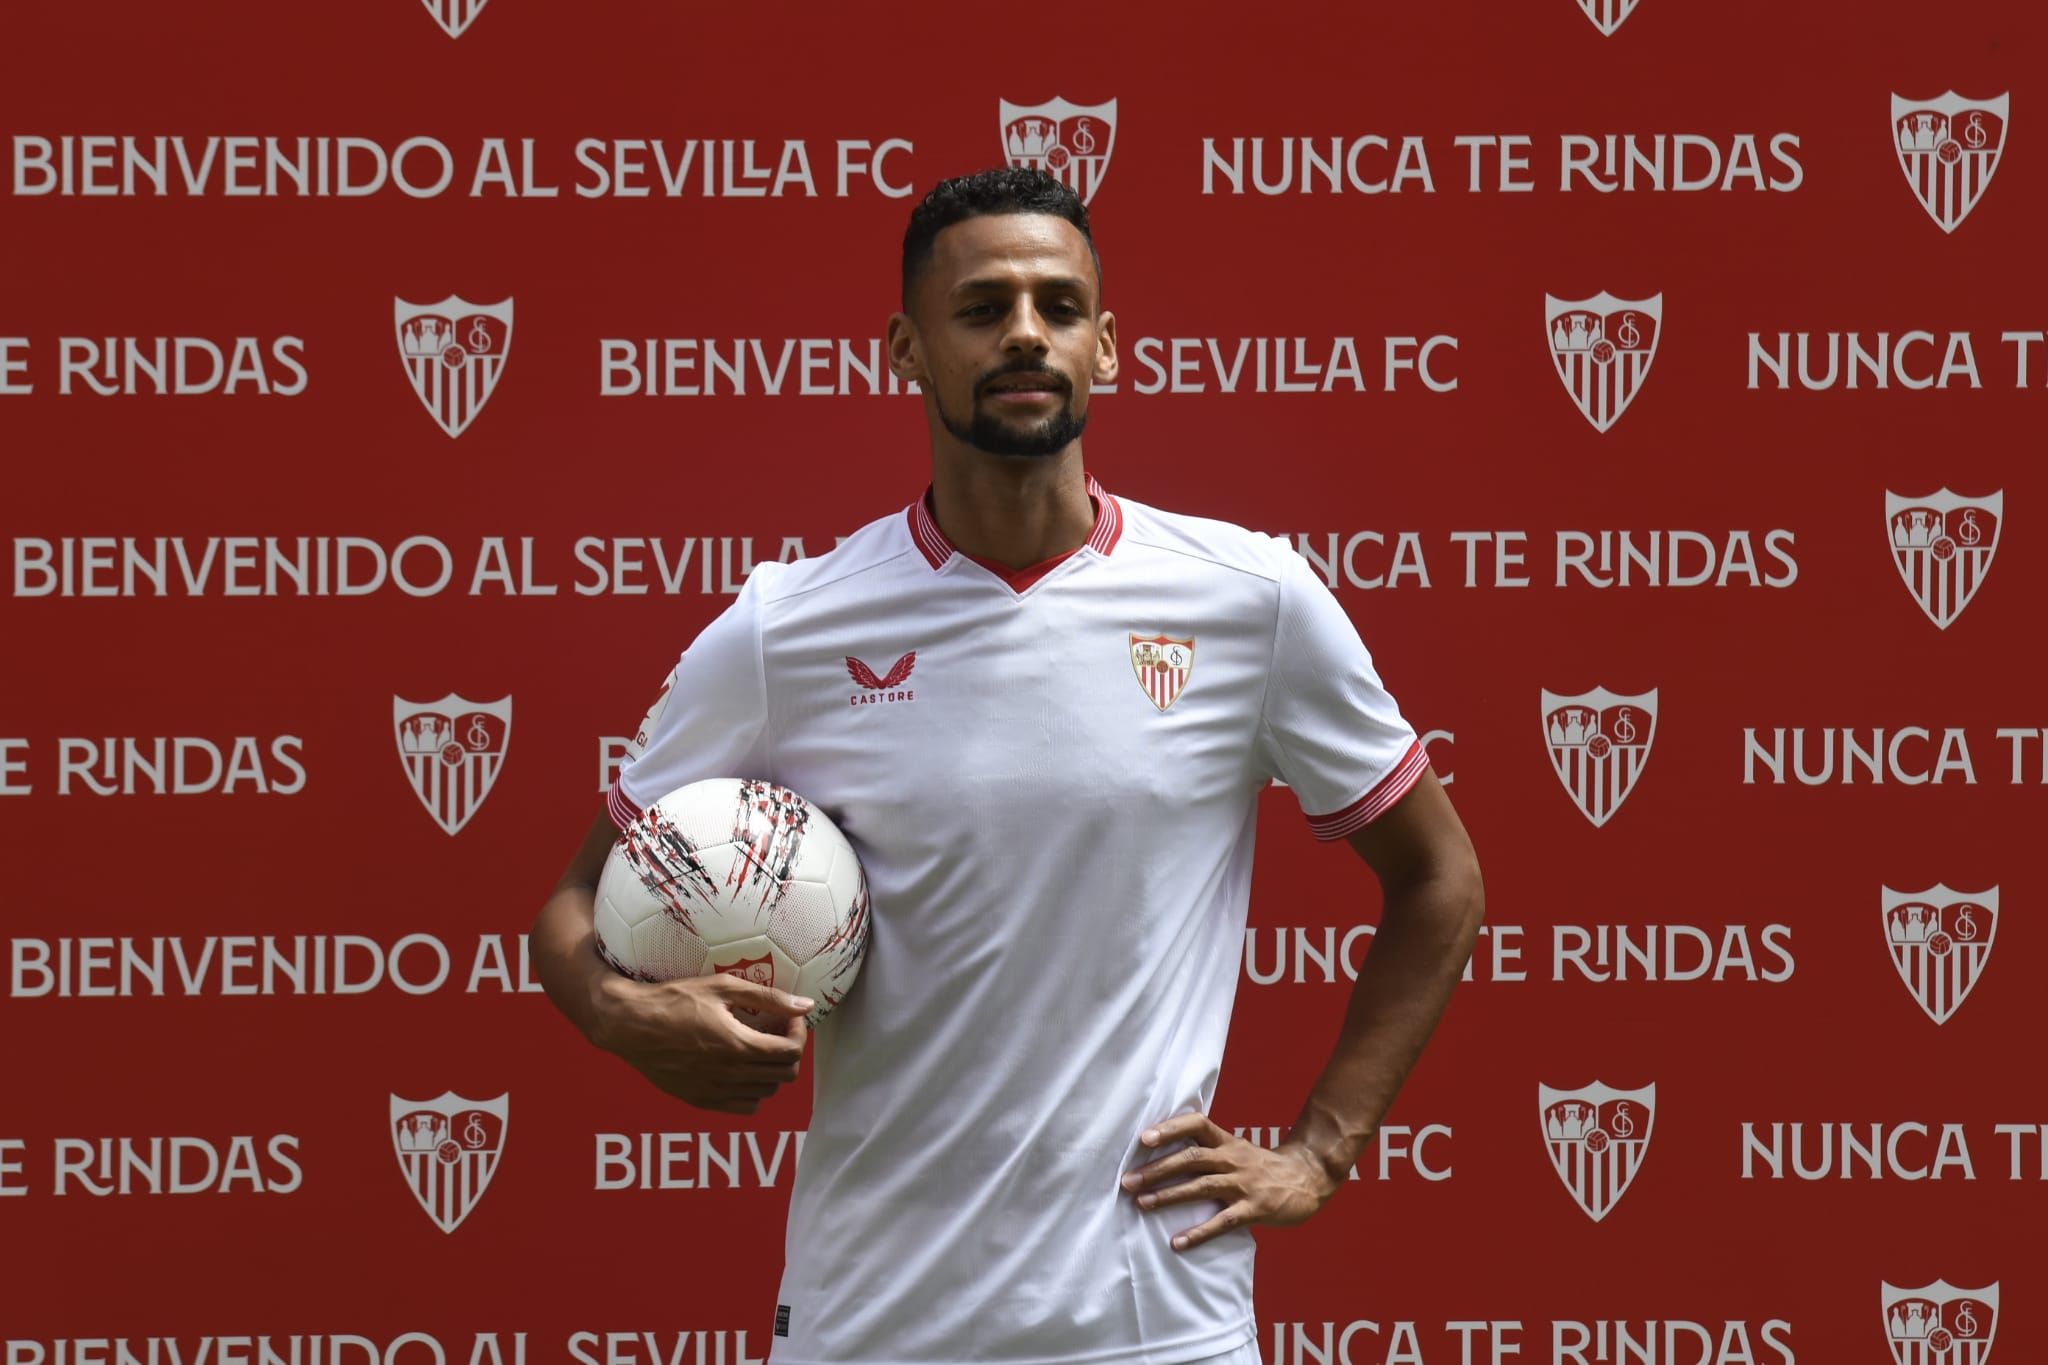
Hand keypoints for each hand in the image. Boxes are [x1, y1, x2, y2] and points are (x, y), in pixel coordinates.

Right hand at [590, 972, 811, 1114]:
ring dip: (771, 1070)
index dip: (798, 1033)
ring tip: (756, 1046)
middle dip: (788, 1050)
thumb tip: (806, 1005)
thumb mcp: (723, 988)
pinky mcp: (701, 1101)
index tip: (788, 1018)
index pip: (792, 1052)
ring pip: (767, 1092)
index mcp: (738, 1046)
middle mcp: (730, 1075)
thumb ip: (769, 998)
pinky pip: (744, 1107)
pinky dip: (752, 1090)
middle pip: (784, 1074)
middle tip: (775, 1030)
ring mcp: (715, 1093)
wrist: (630, 1025)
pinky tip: (740, 1068)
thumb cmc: (675, 1000)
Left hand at [1120, 1113, 1341, 1251]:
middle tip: (1128, 1181)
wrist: (1308, 1177)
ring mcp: (1243, 1184)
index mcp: (1226, 1142)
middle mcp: (1232, 1159)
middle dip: (1157, 1170)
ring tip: (1142, 1204)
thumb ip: (1207, 1150)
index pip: (1196, 1124)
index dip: (1170, 1128)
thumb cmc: (1263, 1166)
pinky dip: (1198, 1233)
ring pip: (1201, 1187)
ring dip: (1169, 1196)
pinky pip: (1222, 1222)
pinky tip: (1177, 1243)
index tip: (1144, 1138)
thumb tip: (1163, 1155)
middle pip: (1190, 1159)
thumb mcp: (1236, 1149)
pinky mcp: (1253, 1209)